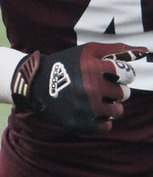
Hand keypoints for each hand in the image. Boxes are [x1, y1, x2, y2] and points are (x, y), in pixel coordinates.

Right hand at [12, 43, 146, 133]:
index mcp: (93, 69)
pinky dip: (99, 120)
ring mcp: (85, 108)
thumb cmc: (66, 64)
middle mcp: (90, 89)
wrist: (34, 84)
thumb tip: (145, 49)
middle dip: (113, 90)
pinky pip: (105, 126)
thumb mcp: (88, 52)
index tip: (109, 75)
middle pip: (123, 94)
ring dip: (109, 106)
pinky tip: (88, 111)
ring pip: (117, 111)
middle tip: (97, 87)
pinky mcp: (80, 123)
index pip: (127, 75)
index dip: (120, 75)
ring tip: (93, 100)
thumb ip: (117, 50)